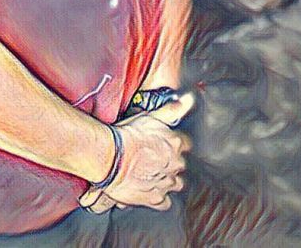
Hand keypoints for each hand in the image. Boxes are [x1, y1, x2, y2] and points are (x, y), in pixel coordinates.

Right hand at [79, 91, 194, 212]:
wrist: (110, 156)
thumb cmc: (128, 135)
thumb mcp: (151, 116)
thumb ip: (172, 109)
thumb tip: (189, 99)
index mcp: (175, 144)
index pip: (184, 144)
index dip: (174, 144)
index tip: (164, 144)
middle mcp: (174, 164)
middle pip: (179, 165)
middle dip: (170, 162)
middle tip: (153, 158)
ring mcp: (166, 182)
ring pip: (174, 183)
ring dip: (166, 179)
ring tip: (151, 174)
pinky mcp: (155, 198)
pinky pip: (164, 201)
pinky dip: (159, 197)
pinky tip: (149, 190)